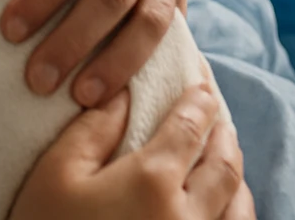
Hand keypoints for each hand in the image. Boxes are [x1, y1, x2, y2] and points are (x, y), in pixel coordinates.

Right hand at [9, 86, 251, 219]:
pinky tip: (225, 206)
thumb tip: (123, 95)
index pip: (189, 129)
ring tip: (225, 158)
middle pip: (224, 166)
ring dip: (235, 175)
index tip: (203, 87)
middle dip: (224, 135)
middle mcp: (186, 217)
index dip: (199, 102)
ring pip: (239, 206)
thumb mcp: (55, 175)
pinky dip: (236, 213)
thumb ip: (93, 130)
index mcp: (152, 182)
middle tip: (218, 118)